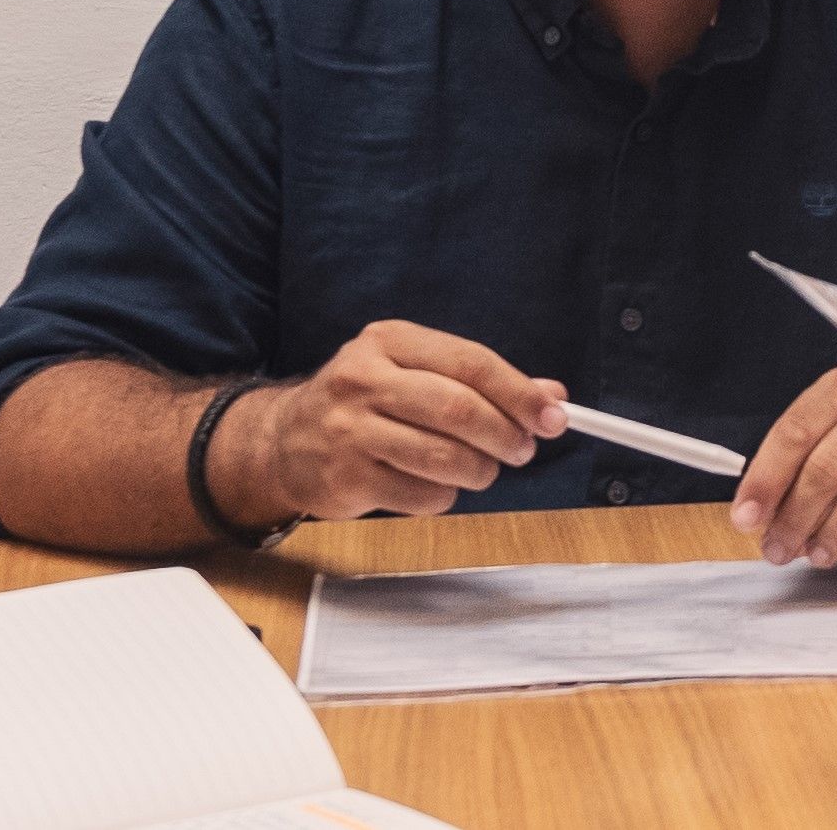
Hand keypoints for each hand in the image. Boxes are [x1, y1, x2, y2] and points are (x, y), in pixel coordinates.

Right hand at [227, 320, 564, 522]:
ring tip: (480, 470)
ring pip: (444, 458)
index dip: (519, 392)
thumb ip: (482, 381)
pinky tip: (432, 484)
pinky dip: (443, 496)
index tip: (553, 416)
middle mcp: (363, 380)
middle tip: (522, 450)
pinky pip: (421, 496)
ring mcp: (349, 431)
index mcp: (389, 341)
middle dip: (505, 436)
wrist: (283, 441)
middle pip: (459, 410)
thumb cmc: (365, 402)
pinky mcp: (344, 479)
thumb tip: (552, 396)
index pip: (470, 363)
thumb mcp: (416, 372)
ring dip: (479, 471)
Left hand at [730, 362, 836, 569]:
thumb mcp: (833, 441)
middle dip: (796, 515)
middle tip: (778, 549)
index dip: (766, 478)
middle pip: (830, 463)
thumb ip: (796, 469)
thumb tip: (756, 516)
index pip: (797, 429)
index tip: (746, 518)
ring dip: (835, 532)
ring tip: (817, 556)